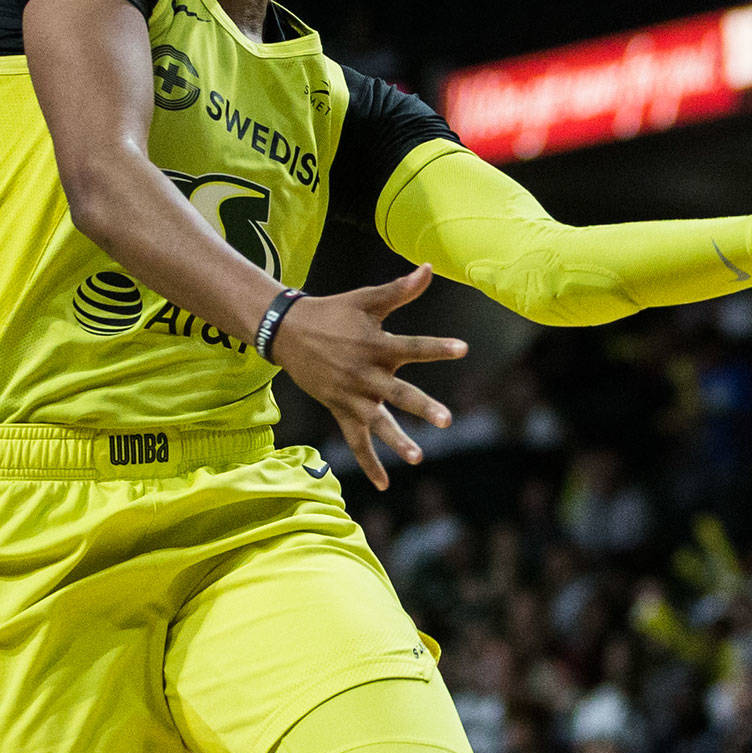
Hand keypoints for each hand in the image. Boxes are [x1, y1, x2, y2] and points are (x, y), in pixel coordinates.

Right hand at [267, 265, 465, 489]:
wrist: (289, 332)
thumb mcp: (366, 299)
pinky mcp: (341, 410)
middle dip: (423, 406)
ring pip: (379, 423)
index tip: (462, 349)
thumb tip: (428, 268)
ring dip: (398, 441)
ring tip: (417, 457)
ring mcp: (353, 396)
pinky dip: (369, 463)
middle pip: (399, 394)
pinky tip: (384, 484)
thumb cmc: (333, 312)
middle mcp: (366, 375)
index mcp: (377, 346)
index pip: (413, 347)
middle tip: (447, 420)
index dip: (437, 348)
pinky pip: (356, 442)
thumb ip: (400, 289)